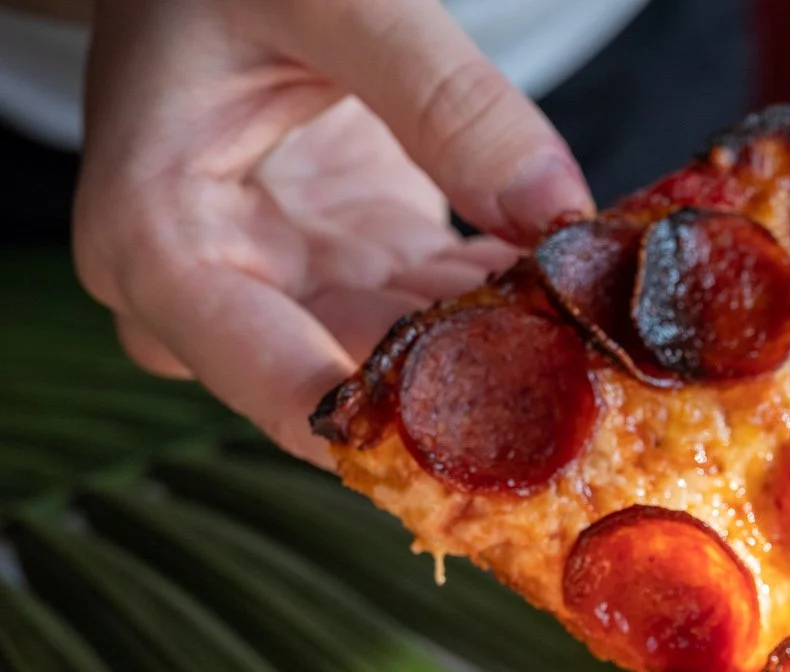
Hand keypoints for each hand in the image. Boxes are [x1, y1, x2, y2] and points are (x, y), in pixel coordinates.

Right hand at [73, 0, 593, 462]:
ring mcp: (301, 288)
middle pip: (369, 384)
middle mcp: (225, 297)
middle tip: (609, 387)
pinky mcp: (365, 269)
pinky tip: (597, 292)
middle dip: (493, 389)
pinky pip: (456, 312)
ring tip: (622, 338)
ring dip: (526, 350)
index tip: (514, 450)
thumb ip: (441, 99)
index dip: (400, 436)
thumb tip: (557, 213)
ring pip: (428, 358)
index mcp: (162, 244)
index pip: (278, 387)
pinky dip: (526, 305)